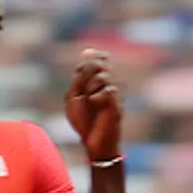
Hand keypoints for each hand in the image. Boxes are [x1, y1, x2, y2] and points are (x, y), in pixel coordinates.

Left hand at [64, 48, 122, 162]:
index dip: (88, 62)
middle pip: (97, 64)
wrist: (91, 141)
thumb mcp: (74, 94)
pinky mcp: (118, 103)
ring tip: (89, 100)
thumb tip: (88, 51)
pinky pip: (109, 89)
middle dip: (85, 76)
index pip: (96, 57)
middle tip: (82, 92)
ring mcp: (115, 92)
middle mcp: (110, 82)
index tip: (80, 78)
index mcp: (98, 79)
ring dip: (90, 87)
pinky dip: (97, 96)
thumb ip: (79, 74)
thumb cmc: (83, 119)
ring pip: (103, 75)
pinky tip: (95, 104)